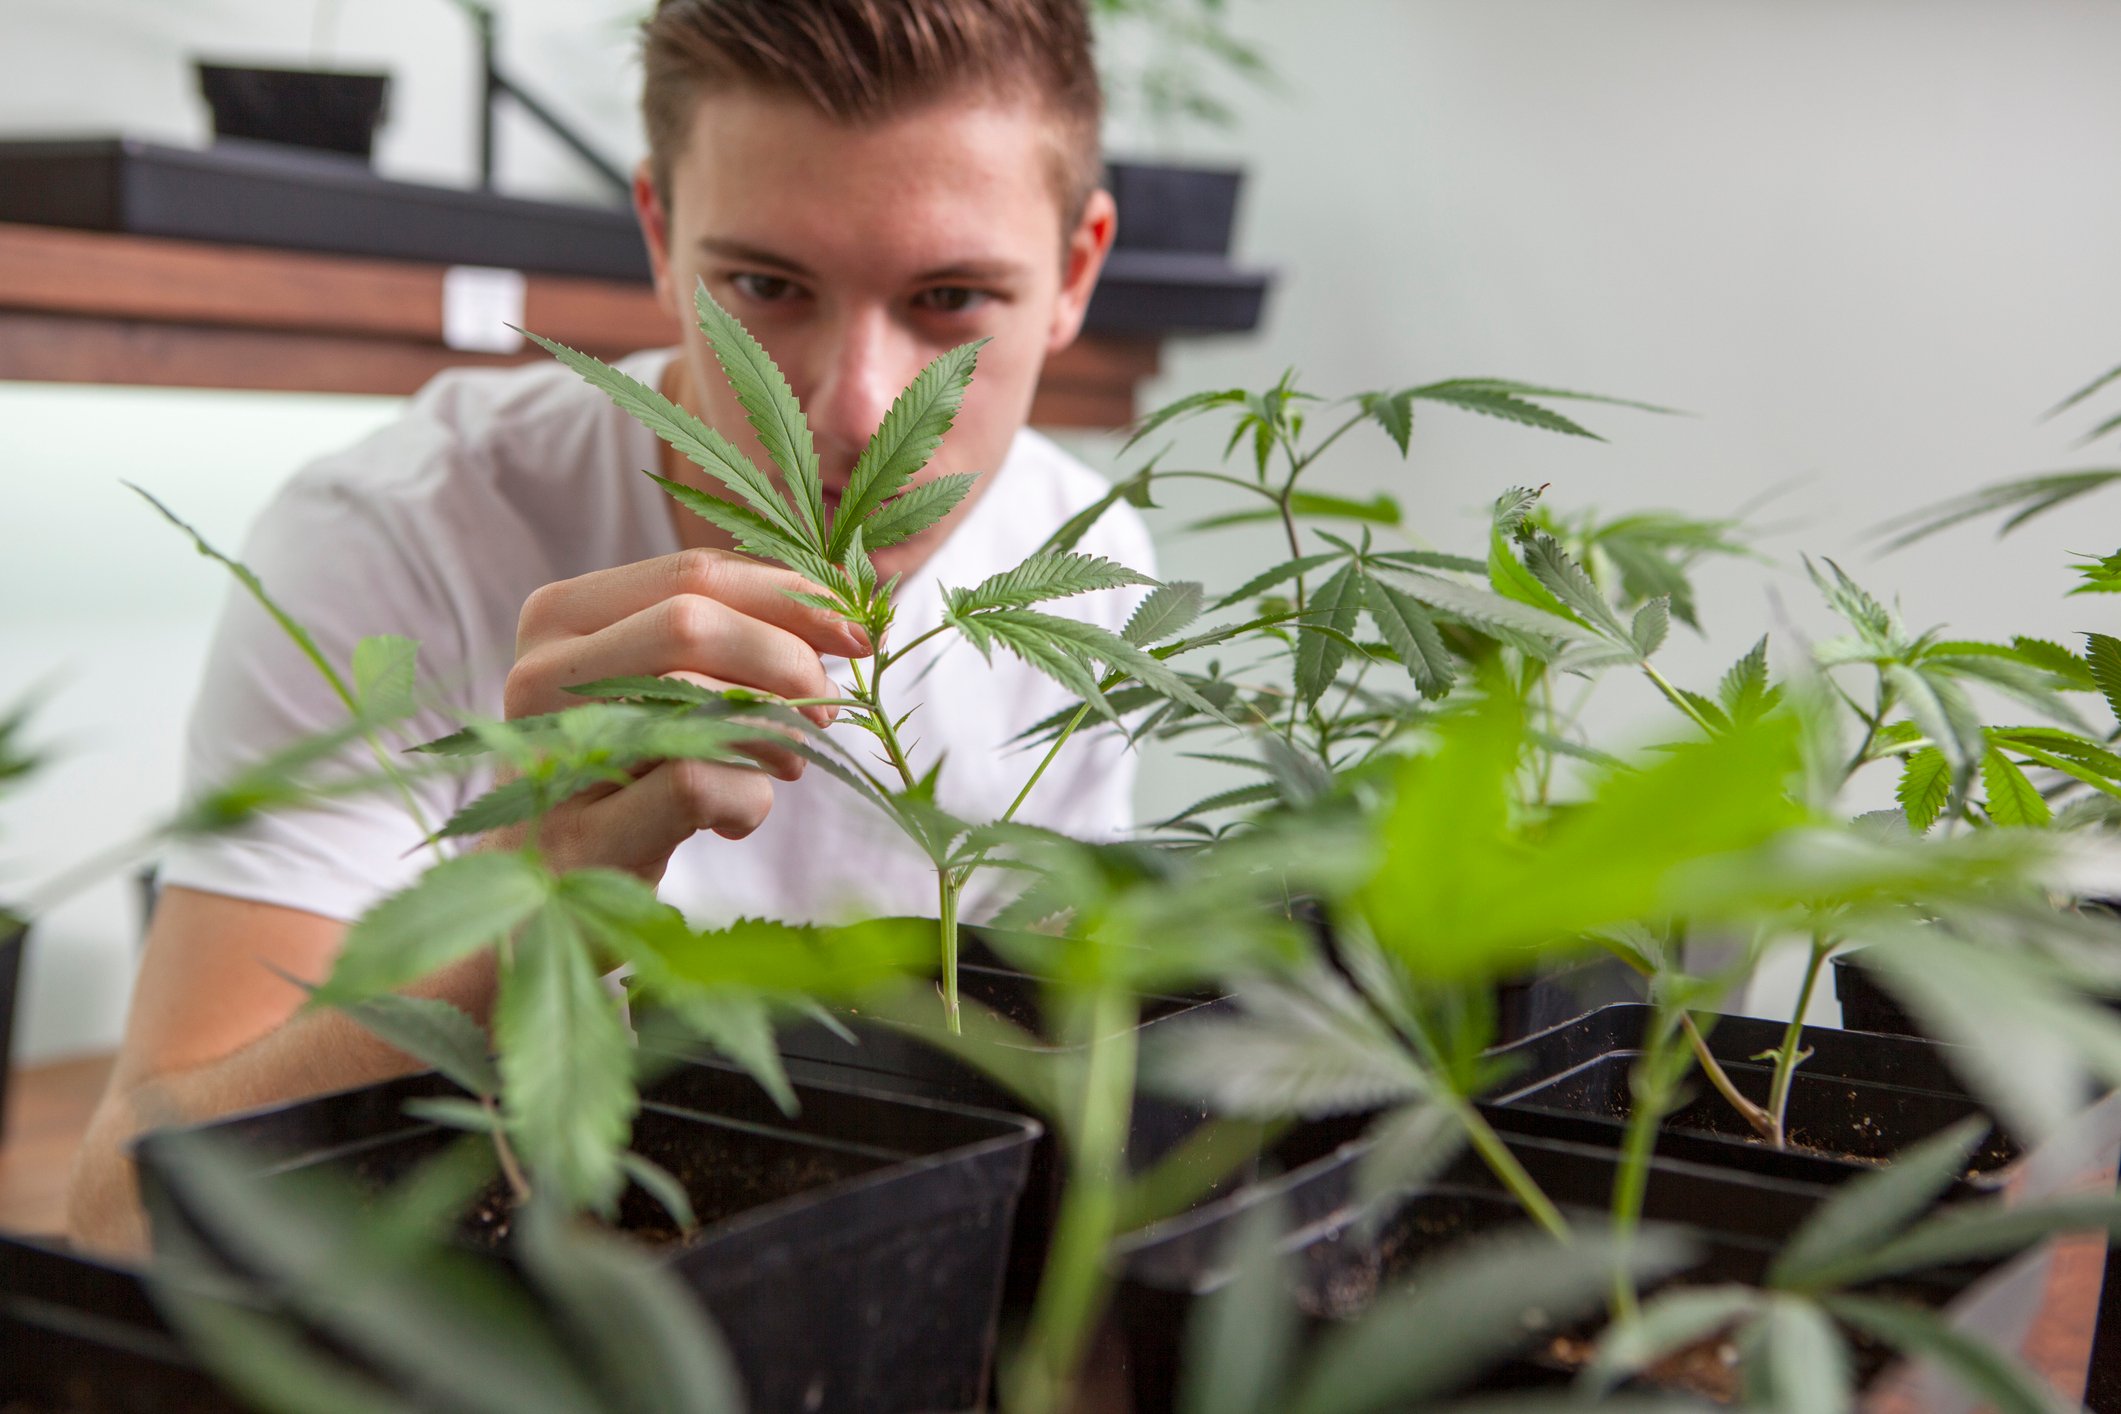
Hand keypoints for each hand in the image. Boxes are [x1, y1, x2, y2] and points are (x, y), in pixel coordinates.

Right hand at [497, 548, 870, 876]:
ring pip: (698, 698)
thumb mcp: (662, 691)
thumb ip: (729, 635)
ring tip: (785, 763)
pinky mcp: (581, 834)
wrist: (546, 898)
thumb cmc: (626, 778)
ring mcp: (551, 755)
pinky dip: (748, 801)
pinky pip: (699, 784)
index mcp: (557, 618)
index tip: (859, 631)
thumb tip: (849, 608)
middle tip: (825, 706)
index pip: (693, 573)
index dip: (791, 596)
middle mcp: (538, 673)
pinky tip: (735, 819)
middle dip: (787, 660)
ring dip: (775, 733)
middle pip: (694, 622)